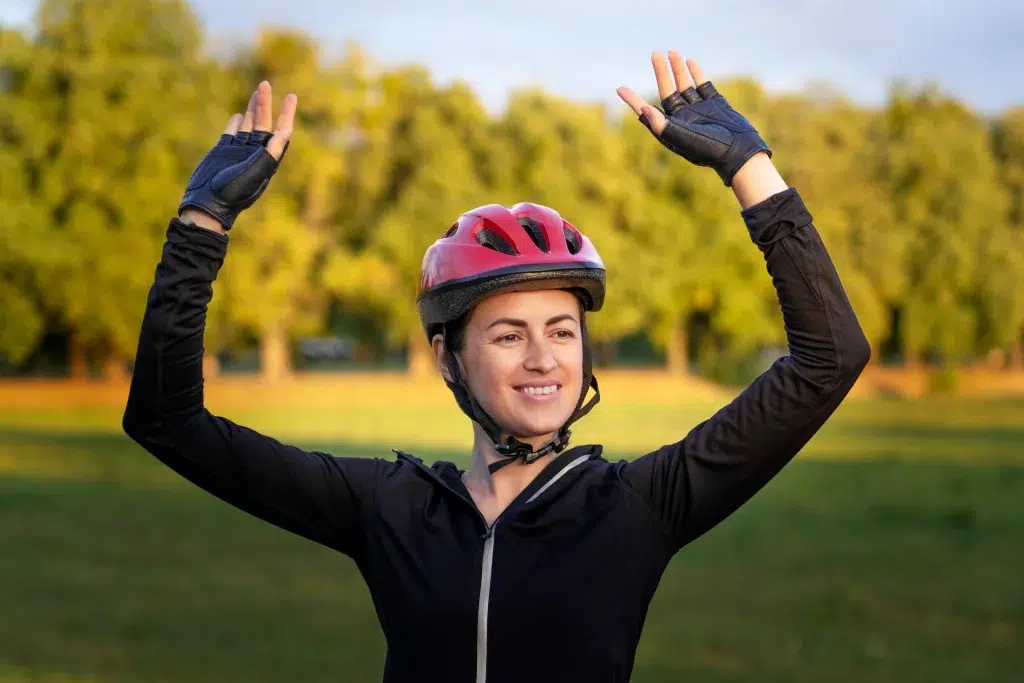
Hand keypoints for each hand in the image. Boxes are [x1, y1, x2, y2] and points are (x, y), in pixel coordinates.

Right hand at [178, 81, 297, 231]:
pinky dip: (236, 123)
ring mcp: (238, 153)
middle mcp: (254, 154)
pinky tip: (238, 115)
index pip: (281, 132)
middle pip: (264, 124)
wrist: (207, 204)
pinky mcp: (222, 152)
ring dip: (253, 109)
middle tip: (265, 83)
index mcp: (266, 159)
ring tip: (257, 92)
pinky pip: (231, 134)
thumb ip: (268, 155)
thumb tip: (284, 134)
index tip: (291, 96)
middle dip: (265, 104)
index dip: (286, 114)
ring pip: (248, 125)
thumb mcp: (253, 174)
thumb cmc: (232, 193)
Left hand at [617, 53, 770, 186]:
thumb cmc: (711, 150)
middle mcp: (683, 120)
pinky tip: (690, 62)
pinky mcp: (715, 105)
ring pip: (685, 86)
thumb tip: (644, 110)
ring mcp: (699, 111)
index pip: (648, 112)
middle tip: (655, 54)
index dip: (633, 101)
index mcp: (671, 129)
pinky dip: (696, 73)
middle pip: (667, 92)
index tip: (620, 89)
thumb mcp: (684, 139)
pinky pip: (703, 86)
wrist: (740, 151)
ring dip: (678, 70)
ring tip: (672, 52)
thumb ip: (663, 126)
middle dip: (661, 73)